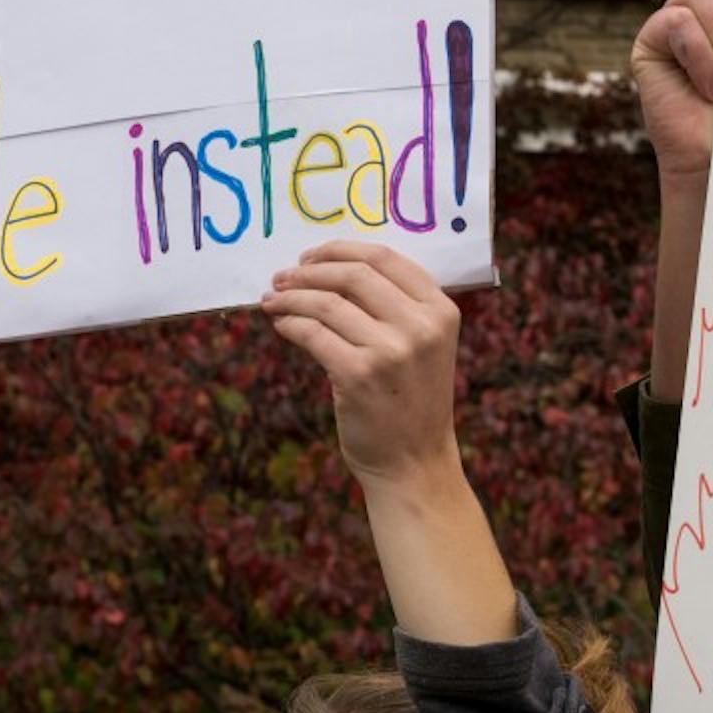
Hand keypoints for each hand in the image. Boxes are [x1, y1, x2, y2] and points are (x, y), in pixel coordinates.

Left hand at [261, 241, 460, 486]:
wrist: (414, 464)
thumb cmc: (410, 399)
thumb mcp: (423, 345)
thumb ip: (394, 306)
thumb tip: (327, 267)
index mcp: (441, 310)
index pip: (384, 257)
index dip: (339, 249)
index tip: (310, 256)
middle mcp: (421, 326)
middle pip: (352, 274)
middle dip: (308, 271)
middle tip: (282, 277)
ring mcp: (391, 351)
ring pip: (325, 302)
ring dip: (290, 296)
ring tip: (272, 299)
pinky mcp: (358, 375)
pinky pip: (311, 332)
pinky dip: (289, 323)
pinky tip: (280, 324)